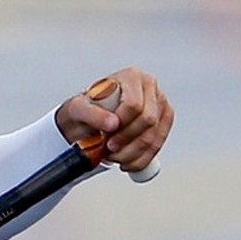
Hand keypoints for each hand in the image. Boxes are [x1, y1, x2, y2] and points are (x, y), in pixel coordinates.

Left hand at [54, 67, 172, 174]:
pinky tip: (126, 162)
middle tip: (109, 150)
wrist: (86, 120)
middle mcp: (149, 87)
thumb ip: (92, 114)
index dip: (121, 125)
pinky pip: (157, 145)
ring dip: (132, 154)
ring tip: (115, 157)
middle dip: (127, 141)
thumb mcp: (77, 109)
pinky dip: (141, 159)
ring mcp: (159, 103)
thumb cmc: (84, 111)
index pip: (134, 105)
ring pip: (154, 135)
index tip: (106, 137)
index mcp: (131, 77)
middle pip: (148, 120)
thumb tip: (112, 124)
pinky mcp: (163, 121)